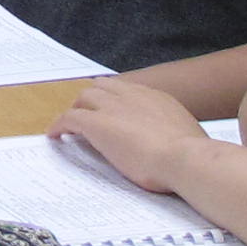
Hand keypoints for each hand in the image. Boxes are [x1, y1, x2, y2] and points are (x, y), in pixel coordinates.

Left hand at [52, 75, 207, 199]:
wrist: (184, 158)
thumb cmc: (191, 156)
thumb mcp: (187, 136)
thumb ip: (176, 134)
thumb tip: (181, 144)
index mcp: (157, 98)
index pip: (129, 91)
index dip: (117, 101)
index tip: (113, 112)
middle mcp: (133, 95)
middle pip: (103, 87)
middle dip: (93, 100)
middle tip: (88, 116)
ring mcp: (113, 107)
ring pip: (85, 97)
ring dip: (77, 109)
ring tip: (71, 125)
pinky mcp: (96, 123)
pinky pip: (69, 118)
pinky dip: (60, 125)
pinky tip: (55, 136)